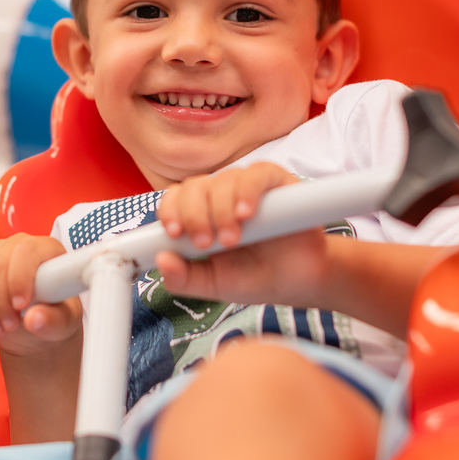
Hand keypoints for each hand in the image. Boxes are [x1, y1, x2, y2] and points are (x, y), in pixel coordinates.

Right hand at [0, 234, 82, 356]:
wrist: (34, 321)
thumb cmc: (54, 316)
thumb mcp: (63, 323)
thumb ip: (53, 321)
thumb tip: (34, 319)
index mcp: (47, 249)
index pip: (26, 251)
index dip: (19, 277)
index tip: (20, 306)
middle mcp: (18, 244)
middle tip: (9, 326)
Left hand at [155, 163, 329, 306]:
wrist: (297, 283)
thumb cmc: (253, 278)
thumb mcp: (212, 284)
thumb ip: (183, 278)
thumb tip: (161, 260)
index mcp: (200, 214)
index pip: (176, 198)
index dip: (170, 211)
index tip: (174, 234)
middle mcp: (220, 195)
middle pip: (194, 187)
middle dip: (194, 215)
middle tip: (205, 244)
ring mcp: (248, 186)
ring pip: (222, 180)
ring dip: (220, 210)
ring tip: (231, 239)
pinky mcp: (276, 181)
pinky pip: (256, 174)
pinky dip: (247, 191)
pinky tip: (245, 214)